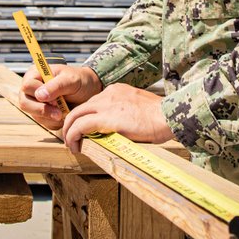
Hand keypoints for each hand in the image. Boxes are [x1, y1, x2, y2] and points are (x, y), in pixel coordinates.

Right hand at [18, 64, 103, 129]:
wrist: (90, 91)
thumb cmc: (80, 80)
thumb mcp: (71, 80)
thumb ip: (56, 85)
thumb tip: (39, 95)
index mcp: (36, 74)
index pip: (27, 86)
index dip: (39, 94)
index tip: (55, 100)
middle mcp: (32, 89)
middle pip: (24, 103)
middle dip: (42, 110)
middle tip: (59, 114)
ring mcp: (36, 102)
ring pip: (34, 115)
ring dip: (50, 117)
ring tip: (65, 112)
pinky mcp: (42, 114)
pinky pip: (43, 123)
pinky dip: (55, 122)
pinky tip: (64, 115)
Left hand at [60, 83, 174, 154]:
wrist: (168, 115)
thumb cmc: (161, 117)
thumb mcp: (140, 109)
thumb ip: (126, 115)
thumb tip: (120, 130)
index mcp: (117, 90)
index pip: (93, 103)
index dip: (85, 118)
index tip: (85, 131)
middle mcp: (108, 94)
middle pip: (80, 108)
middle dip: (71, 123)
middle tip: (71, 138)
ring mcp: (106, 105)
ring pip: (75, 115)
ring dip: (70, 131)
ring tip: (72, 145)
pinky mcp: (106, 118)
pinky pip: (80, 126)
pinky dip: (73, 136)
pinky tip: (76, 147)